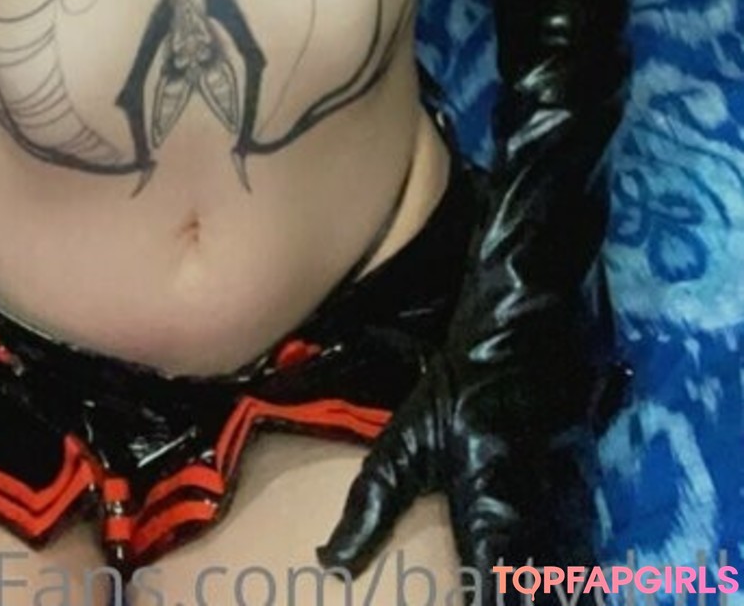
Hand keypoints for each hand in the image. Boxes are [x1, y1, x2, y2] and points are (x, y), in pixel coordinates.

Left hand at [316, 275, 625, 580]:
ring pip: (569, 576)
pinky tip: (559, 590)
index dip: (487, 600)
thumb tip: (330, 563)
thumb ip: (372, 505)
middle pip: (539, 590)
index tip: (478, 603)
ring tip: (528, 599)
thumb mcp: (407, 441)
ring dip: (549, 591)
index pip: (493, 584)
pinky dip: (572, 580)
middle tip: (497, 598)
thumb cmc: (459, 392)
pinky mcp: (586, 503)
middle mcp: (539, 518)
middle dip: (521, 598)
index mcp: (492, 507)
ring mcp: (570, 511)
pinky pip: (584, 558)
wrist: (524, 338)